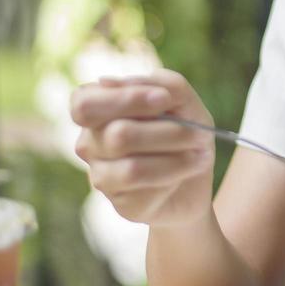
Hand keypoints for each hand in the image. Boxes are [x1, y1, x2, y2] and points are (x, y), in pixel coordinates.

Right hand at [70, 68, 215, 227]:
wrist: (199, 175)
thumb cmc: (184, 130)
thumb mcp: (185, 101)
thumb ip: (161, 84)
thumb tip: (109, 81)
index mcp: (97, 110)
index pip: (84, 103)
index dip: (125, 99)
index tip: (163, 99)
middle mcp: (90, 143)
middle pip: (117, 135)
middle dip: (167, 132)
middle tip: (197, 131)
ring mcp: (101, 176)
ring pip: (133, 168)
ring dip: (178, 156)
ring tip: (200, 152)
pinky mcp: (122, 204)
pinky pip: (148, 190)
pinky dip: (178, 174)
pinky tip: (187, 170)